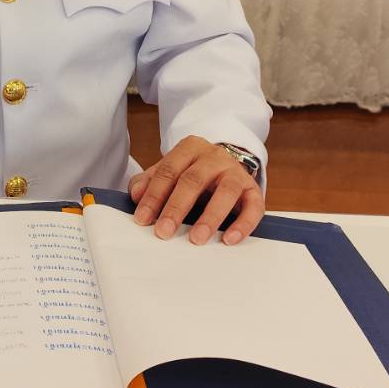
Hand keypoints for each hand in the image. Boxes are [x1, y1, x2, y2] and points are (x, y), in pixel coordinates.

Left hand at [128, 136, 263, 245]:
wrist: (226, 165)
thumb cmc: (192, 172)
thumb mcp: (170, 171)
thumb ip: (150, 181)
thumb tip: (136, 195)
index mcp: (190, 148)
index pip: (168, 170)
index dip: (154, 195)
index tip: (143, 219)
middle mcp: (214, 157)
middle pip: (194, 180)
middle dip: (177, 208)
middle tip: (164, 232)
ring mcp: (236, 171)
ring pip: (226, 191)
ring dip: (210, 217)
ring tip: (197, 238)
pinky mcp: (253, 189)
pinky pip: (253, 206)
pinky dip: (243, 224)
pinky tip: (229, 239)